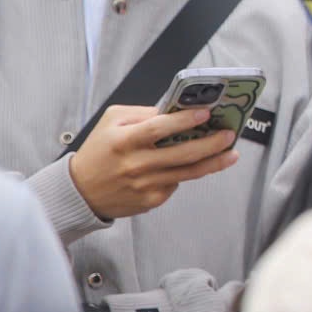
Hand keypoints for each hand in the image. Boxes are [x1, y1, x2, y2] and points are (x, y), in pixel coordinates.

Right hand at [68, 106, 239, 220]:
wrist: (80, 191)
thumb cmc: (99, 151)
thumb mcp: (112, 121)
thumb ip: (143, 113)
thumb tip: (175, 111)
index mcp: (124, 141)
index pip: (159, 129)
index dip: (184, 121)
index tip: (205, 113)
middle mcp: (136, 165)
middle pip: (182, 154)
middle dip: (212, 143)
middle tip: (229, 134)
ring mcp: (144, 185)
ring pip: (188, 173)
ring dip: (214, 162)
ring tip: (231, 153)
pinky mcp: (150, 200)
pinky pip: (176, 184)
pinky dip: (187, 173)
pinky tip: (194, 165)